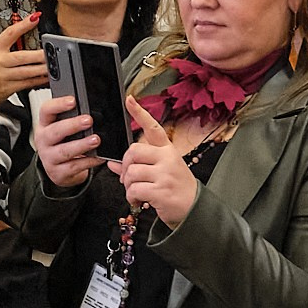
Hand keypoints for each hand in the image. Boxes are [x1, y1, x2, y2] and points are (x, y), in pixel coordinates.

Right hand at [0, 17, 48, 138]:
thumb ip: (8, 45)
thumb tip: (29, 32)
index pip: (10, 33)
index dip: (23, 24)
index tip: (36, 18)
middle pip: (22, 56)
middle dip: (39, 55)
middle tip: (51, 52)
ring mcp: (1, 76)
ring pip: (27, 71)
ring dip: (42, 69)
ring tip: (53, 65)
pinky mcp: (6, 89)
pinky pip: (27, 83)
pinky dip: (39, 80)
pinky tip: (46, 77)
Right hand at [29, 92, 100, 192]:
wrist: (58, 169)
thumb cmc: (62, 143)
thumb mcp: (63, 128)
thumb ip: (72, 118)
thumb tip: (93, 108)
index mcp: (45, 124)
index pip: (46, 110)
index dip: (58, 104)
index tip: (73, 101)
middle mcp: (43, 140)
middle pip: (55, 131)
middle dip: (73, 125)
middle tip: (88, 120)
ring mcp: (49, 158)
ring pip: (65, 151)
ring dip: (81, 145)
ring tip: (96, 140)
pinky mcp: (57, 172)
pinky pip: (74, 166)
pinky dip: (88, 161)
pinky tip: (98, 157)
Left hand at [114, 100, 199, 228]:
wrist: (194, 207)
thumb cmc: (176, 188)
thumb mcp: (160, 172)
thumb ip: (137, 166)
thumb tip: (113, 164)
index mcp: (167, 150)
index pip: (153, 127)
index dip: (139, 113)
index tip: (129, 99)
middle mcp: (167, 158)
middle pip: (133, 151)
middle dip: (126, 166)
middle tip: (129, 178)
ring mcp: (165, 174)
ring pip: (131, 172)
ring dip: (128, 186)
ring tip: (136, 192)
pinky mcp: (161, 190)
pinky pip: (134, 189)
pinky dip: (132, 197)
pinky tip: (139, 200)